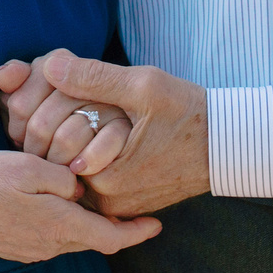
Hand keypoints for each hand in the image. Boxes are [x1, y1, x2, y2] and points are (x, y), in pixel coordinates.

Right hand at [0, 153, 158, 264]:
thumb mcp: (28, 168)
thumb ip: (62, 178)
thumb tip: (80, 186)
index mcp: (60, 225)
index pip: (112, 239)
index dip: (137, 232)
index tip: (157, 224)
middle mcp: (50, 245)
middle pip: (94, 238)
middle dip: (115, 223)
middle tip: (132, 202)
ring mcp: (31, 249)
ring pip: (72, 237)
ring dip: (87, 221)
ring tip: (96, 197)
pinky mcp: (15, 247)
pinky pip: (51, 236)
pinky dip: (64, 222)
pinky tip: (57, 202)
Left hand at [10, 52, 209, 218]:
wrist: (225, 145)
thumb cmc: (188, 113)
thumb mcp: (144, 86)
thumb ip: (94, 77)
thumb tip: (50, 67)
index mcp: (103, 175)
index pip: (46, 138)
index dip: (49, 103)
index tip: (63, 85)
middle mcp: (103, 200)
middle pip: (53, 153)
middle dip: (57, 120)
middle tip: (75, 94)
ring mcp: (111, 205)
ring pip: (68, 163)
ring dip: (70, 136)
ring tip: (93, 111)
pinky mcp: (120, 204)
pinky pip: (87, 175)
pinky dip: (86, 151)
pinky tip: (102, 129)